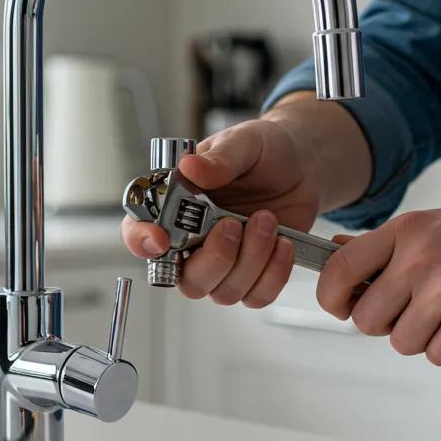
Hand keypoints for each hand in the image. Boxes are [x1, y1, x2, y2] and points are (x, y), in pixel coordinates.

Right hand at [121, 117, 316, 306]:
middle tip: (234, 224)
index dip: (142, 242)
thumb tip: (191, 167)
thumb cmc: (263, 151)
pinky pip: (256, 297)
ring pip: (223, 292)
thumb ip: (218, 158)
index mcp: (174, 206)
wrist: (301, 163)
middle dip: (215, 257)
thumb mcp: (243, 143)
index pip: (139, 233)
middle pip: (185, 279)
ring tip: (268, 220)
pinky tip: (283, 243)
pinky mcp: (253, 274)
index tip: (161, 239)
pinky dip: (273, 275)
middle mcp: (192, 240)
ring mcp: (223, 262)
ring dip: (250, 261)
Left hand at [317, 206, 440, 365]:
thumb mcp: (432, 227)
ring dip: (422, 338)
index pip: (339, 269)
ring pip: (399, 343)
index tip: (341, 306)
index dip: (331, 296)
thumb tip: (333, 253)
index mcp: (406, 231)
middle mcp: (420, 259)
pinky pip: (436, 356)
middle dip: (386, 324)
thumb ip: (382, 246)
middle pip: (365, 318)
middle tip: (415, 312)